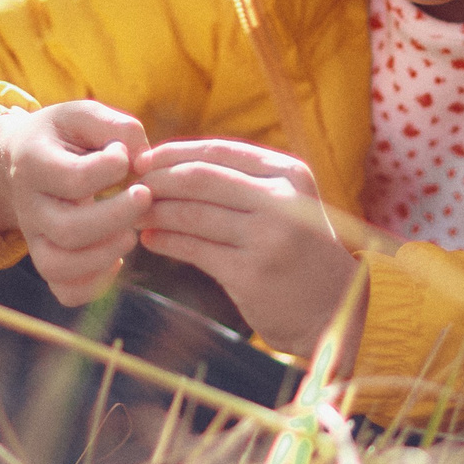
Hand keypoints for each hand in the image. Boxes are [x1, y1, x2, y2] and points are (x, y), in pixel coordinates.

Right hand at [0, 102, 153, 304]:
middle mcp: (27, 205)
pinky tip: (116, 259)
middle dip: (116, 217)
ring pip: (59, 266)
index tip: (126, 157)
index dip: (111, 168)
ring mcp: (34, 237)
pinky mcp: (47, 258)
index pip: (74, 178)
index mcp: (33, 162)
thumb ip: (117, 127)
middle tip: (145, 197)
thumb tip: (143, 161)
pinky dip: (94, 284)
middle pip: (67, 230)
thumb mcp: (85, 115)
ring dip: (104, 255)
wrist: (23, 158)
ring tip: (131, 234)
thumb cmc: (65, 135)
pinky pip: (65, 291)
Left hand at [133, 139, 362, 361]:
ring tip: (132, 213)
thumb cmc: (299, 254)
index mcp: (289, 174)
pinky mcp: (250, 273)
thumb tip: (171, 165)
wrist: (335, 311)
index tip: (142, 161)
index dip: (172, 153)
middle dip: (155, 179)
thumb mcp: (287, 205)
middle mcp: (281, 200)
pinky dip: (164, 241)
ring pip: (191, 213)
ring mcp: (267, 237)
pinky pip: (193, 249)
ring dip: (153, 211)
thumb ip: (242, 182)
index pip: (217, 151)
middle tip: (128, 187)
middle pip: (199, 178)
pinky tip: (148, 239)